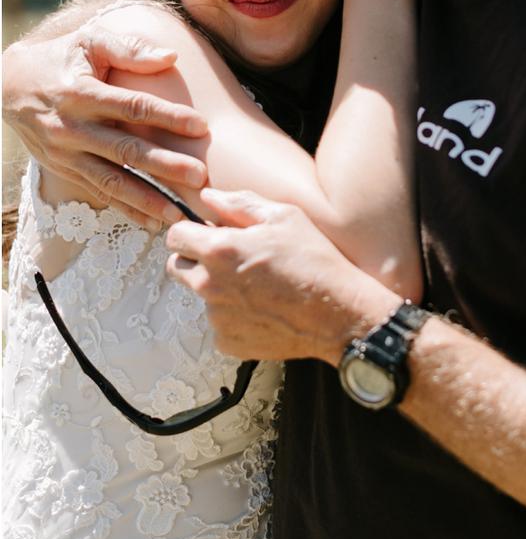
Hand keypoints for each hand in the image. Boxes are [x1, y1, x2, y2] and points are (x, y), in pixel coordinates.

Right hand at [2, 25, 208, 224]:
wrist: (5, 84)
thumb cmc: (59, 58)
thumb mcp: (88, 42)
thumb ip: (129, 50)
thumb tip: (170, 57)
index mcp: (82, 94)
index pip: (132, 107)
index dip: (168, 117)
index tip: (201, 126)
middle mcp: (72, 128)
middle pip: (125, 150)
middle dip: (163, 166)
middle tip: (199, 176)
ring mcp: (66, 153)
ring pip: (111, 180)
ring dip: (146, 199)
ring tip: (179, 214)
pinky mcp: (64, 169)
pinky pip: (98, 193)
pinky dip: (126, 209)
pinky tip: (153, 222)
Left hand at [165, 187, 394, 361]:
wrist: (338, 313)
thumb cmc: (314, 260)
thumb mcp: (285, 217)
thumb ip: (240, 204)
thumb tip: (209, 197)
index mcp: (220, 249)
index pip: (175, 237)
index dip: (190, 232)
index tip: (206, 235)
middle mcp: (209, 284)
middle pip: (178, 268)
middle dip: (197, 260)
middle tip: (232, 260)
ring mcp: (217, 316)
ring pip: (202, 296)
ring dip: (219, 289)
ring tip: (259, 287)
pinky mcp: (227, 341)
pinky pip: (220, 323)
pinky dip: (234, 316)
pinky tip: (264, 309)